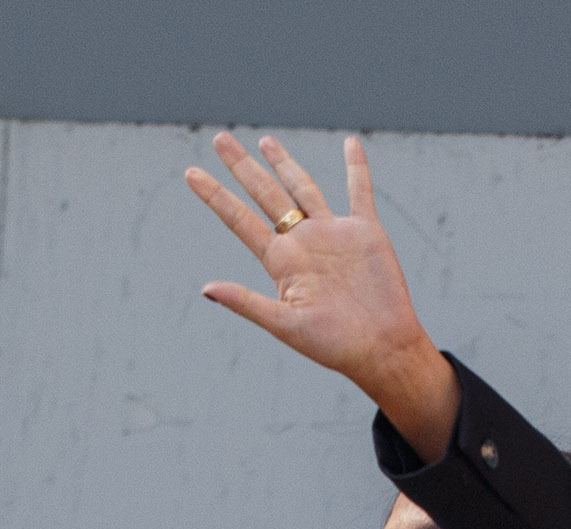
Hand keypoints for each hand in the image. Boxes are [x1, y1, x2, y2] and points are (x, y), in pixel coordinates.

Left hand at [184, 134, 457, 456]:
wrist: (380, 347)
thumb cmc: (331, 344)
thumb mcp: (284, 325)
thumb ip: (246, 303)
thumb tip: (206, 288)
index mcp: (280, 262)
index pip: (239, 220)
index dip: (215, 196)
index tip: (191, 174)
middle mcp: (302, 242)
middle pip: (265, 194)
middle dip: (243, 167)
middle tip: (220, 139)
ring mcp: (332, 234)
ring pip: (303, 187)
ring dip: (285, 164)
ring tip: (264, 141)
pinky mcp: (365, 232)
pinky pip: (359, 192)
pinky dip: (356, 168)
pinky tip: (349, 143)